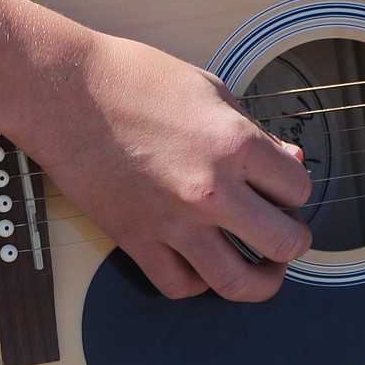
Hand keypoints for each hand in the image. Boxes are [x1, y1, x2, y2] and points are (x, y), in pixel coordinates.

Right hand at [28, 29, 312, 301]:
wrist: (65, 92)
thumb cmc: (135, 79)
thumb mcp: (213, 90)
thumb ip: (255, 132)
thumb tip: (289, 161)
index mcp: (235, 144)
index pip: (298, 187)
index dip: (296, 188)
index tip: (286, 186)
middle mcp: (210, 190)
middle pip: (283, 242)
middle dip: (294, 240)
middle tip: (287, 233)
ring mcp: (172, 221)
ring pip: (237, 282)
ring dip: (261, 281)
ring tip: (264, 270)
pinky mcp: (135, 239)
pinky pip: (179, 285)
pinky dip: (199, 283)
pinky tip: (205, 265)